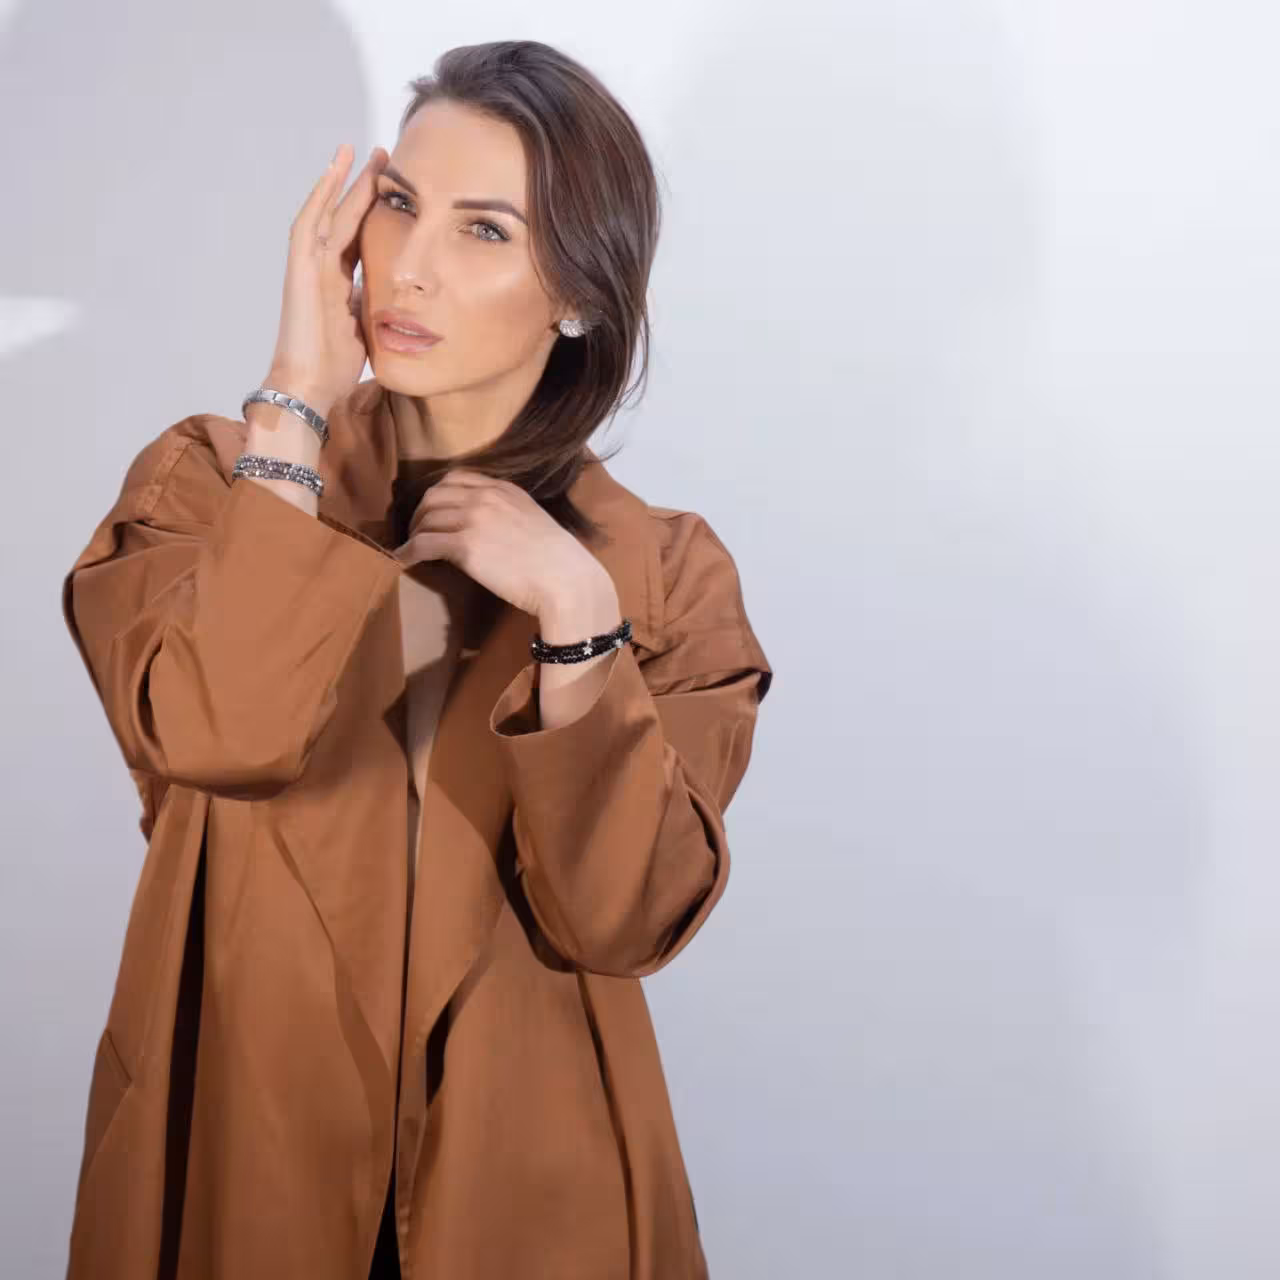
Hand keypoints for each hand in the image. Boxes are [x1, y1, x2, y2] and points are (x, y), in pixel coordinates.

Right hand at [264, 142, 388, 415]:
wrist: (308, 387)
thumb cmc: (333, 368)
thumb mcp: (364, 328)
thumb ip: (371, 305)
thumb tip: (392, 294)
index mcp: (337, 285)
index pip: (357, 241)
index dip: (374, 216)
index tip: (396, 196)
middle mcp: (321, 270)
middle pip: (344, 220)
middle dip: (362, 189)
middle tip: (384, 159)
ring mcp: (308, 268)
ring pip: (328, 214)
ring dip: (343, 183)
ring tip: (359, 152)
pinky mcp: (301, 270)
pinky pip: (311, 224)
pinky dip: (322, 196)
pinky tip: (335, 171)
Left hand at [393, 468, 614, 620]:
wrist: (566, 580)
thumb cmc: (558, 561)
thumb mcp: (533, 521)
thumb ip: (508, 515)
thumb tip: (489, 532)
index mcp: (504, 488)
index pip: (457, 478)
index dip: (438, 493)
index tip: (433, 510)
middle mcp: (486, 496)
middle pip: (435, 494)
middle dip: (421, 512)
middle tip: (417, 531)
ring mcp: (474, 518)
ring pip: (426, 517)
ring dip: (413, 533)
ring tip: (410, 548)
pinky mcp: (465, 545)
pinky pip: (423, 543)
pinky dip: (408, 552)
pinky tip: (402, 561)